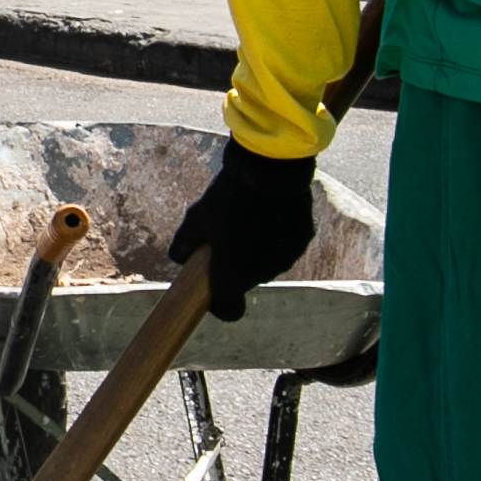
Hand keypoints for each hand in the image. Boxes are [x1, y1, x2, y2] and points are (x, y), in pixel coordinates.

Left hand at [166, 140, 321, 324]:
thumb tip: (176, 257)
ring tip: (250, 217)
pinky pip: (287, 244)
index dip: (221, 303)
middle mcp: (263, 275)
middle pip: (247, 280)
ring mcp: (286, 258)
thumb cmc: (227, 196)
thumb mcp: (198, 217)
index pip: (230, 311)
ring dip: (259, 249)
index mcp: (233, 275)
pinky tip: (271, 210)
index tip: (215, 287)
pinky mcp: (303, 240)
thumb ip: (184, 242)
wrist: (269, 170)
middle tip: (228, 235)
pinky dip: (279, 235)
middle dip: (238, 264)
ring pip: (268, 262)